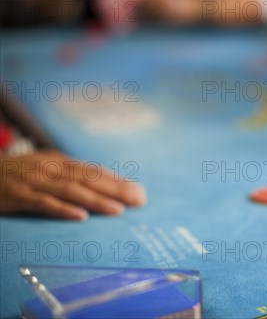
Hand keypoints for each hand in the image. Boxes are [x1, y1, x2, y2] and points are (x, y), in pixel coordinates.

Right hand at [0, 150, 145, 219]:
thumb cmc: (14, 175)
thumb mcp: (43, 170)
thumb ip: (68, 176)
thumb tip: (99, 186)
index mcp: (58, 162)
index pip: (93, 171)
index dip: (117, 181)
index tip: (139, 191)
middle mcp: (50, 169)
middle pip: (88, 179)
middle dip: (116, 189)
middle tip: (139, 200)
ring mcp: (33, 181)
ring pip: (70, 190)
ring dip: (96, 200)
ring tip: (118, 210)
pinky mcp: (17, 195)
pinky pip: (42, 203)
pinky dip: (62, 209)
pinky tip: (80, 217)